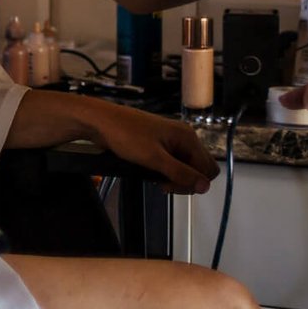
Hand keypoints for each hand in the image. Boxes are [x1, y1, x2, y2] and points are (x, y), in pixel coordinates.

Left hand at [84, 102, 216, 193]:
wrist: (100, 121)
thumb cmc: (125, 136)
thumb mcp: (153, 158)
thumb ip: (180, 173)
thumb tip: (204, 187)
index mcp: (187, 138)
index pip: (208, 169)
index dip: (193, 182)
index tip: (171, 185)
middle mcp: (184, 137)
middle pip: (198, 168)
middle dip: (184, 181)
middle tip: (162, 184)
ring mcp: (171, 140)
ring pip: (185, 167)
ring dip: (173, 177)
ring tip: (154, 177)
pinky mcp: (159, 143)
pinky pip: (172, 162)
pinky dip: (165, 170)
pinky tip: (151, 172)